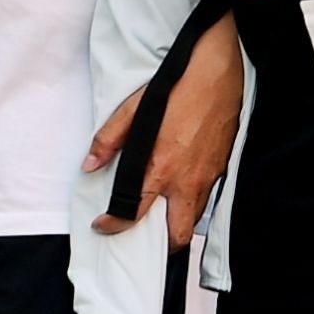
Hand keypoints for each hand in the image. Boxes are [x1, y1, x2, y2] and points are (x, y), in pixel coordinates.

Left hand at [87, 13, 243, 240]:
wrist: (219, 70)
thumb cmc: (179, 86)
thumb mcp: (136, 108)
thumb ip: (110, 139)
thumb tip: (91, 164)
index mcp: (162, 167)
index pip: (135, 213)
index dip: (115, 225)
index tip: (105, 225)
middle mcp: (188, 180)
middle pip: (177, 234)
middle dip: (161, 243)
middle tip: (144, 234)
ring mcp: (208, 176)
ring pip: (195, 218)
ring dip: (179, 223)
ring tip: (162, 213)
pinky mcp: (222, 167)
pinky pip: (207, 197)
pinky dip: (193, 202)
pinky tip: (182, 187)